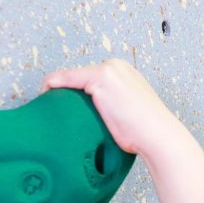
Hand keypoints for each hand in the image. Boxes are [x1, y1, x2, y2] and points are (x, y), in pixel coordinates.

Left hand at [42, 59, 181, 156]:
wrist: (158, 136)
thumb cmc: (146, 134)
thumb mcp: (130, 114)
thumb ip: (115, 109)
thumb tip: (98, 121)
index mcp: (125, 74)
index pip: (91, 78)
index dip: (74, 90)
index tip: (62, 102)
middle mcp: (117, 66)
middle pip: (80, 76)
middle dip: (65, 89)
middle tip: (50, 104)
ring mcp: (108, 71)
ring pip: (72, 77)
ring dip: (57, 88)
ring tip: (45, 101)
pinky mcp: (99, 79)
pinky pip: (67, 79)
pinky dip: (54, 84)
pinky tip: (44, 91)